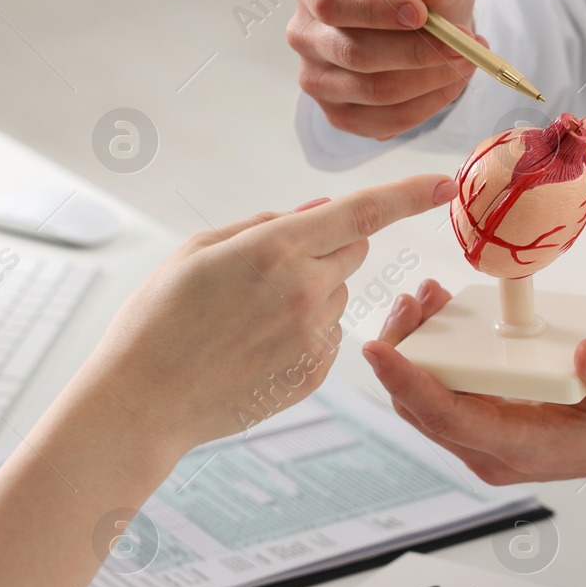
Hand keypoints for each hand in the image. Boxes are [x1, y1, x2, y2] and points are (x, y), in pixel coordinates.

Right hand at [76, 176, 459, 457]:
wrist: (142, 402)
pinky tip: (254, 347)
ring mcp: (313, 339)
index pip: (362, 212)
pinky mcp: (313, 374)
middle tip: (272, 265)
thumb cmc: (157, 321)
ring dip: (311, 291)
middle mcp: (304, 292)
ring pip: (337, 294)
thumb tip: (318, 212)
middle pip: (354, 250)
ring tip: (248, 317)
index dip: (408, 195)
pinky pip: (326, 334)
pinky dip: (302, 331)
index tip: (443, 184)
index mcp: (274, 251)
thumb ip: (265, 225)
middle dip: (328, 245)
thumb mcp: (198, 252)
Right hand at [287, 0, 480, 140]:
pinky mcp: (339, 114)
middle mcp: (304, 34)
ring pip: (375, 92)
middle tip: (465, 44)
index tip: (423, 13)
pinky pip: (386, 121)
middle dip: (418, 52)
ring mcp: (317, 80)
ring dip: (431, 80)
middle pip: (354, 54)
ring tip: (466, 59)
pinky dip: (428, 105)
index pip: (331, 2)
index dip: (376, 11)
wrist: (422, 18)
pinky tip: (450, 82)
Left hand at [361, 283, 585, 496]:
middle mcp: (490, 451)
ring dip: (414, 349)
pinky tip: (440, 315)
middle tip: (410, 301)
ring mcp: (482, 440)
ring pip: (423, 400)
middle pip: (420, 407)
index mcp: (521, 447)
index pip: (447, 417)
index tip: (377, 349)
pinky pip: (440, 392)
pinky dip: (431, 356)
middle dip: (402, 353)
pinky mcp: (482, 423)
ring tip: (423, 298)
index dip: (408, 383)